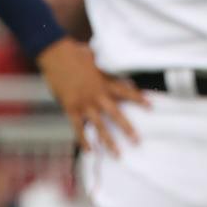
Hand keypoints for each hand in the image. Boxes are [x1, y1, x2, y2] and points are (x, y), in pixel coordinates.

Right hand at [36, 36, 145, 154]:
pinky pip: (78, 127)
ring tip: (118, 154)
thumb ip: (102, 65)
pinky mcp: (71, 108)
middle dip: (127, 128)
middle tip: (137, 141)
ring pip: (99, 125)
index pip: (126, 92)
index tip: (151, 106)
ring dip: (108, 141)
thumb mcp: (94, 57)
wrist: (55, 53)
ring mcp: (84, 103)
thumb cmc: (74, 52)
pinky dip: (83, 140)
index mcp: (104, 81)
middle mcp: (97, 95)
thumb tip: (107, 61)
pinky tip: (89, 151)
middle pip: (116, 114)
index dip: (139, 99)